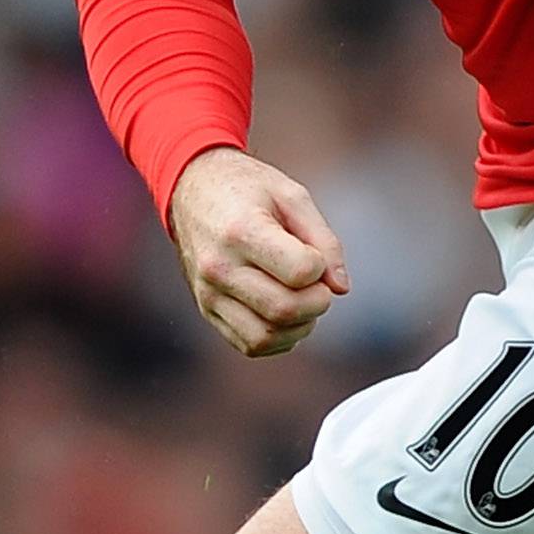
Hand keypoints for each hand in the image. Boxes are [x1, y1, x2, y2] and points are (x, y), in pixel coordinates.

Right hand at [167, 147, 349, 357]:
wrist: (192, 190)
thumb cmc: (248, 189)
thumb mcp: (292, 195)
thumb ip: (324, 239)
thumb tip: (341, 288)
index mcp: (240, 231)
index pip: (300, 272)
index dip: (320, 267)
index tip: (315, 255)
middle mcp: (218, 268)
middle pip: (284, 310)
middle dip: (318, 302)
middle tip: (318, 283)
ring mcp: (208, 293)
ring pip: (265, 337)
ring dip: (300, 325)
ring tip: (303, 298)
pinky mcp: (207, 310)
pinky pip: (250, 344)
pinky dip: (279, 338)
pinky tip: (287, 313)